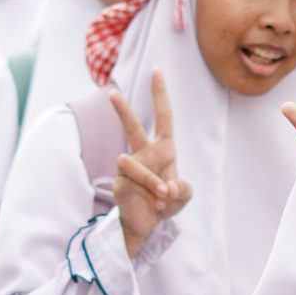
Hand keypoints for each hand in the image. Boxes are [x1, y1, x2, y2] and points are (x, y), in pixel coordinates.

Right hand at [109, 70, 191, 259]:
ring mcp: (129, 167)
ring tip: (163, 195)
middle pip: (132, 127)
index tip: (156, 71)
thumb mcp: (183, 195)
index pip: (163, 117)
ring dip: (153, 181)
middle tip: (112, 93)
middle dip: (122, 110)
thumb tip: (168, 186)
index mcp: (163, 149)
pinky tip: (155, 203)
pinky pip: (132, 180)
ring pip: (134, 163)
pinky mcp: (120, 181)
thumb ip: (183, 189)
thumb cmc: (165, 203)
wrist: (147, 223)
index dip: (160, 95)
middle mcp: (144, 154)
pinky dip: (148, 190)